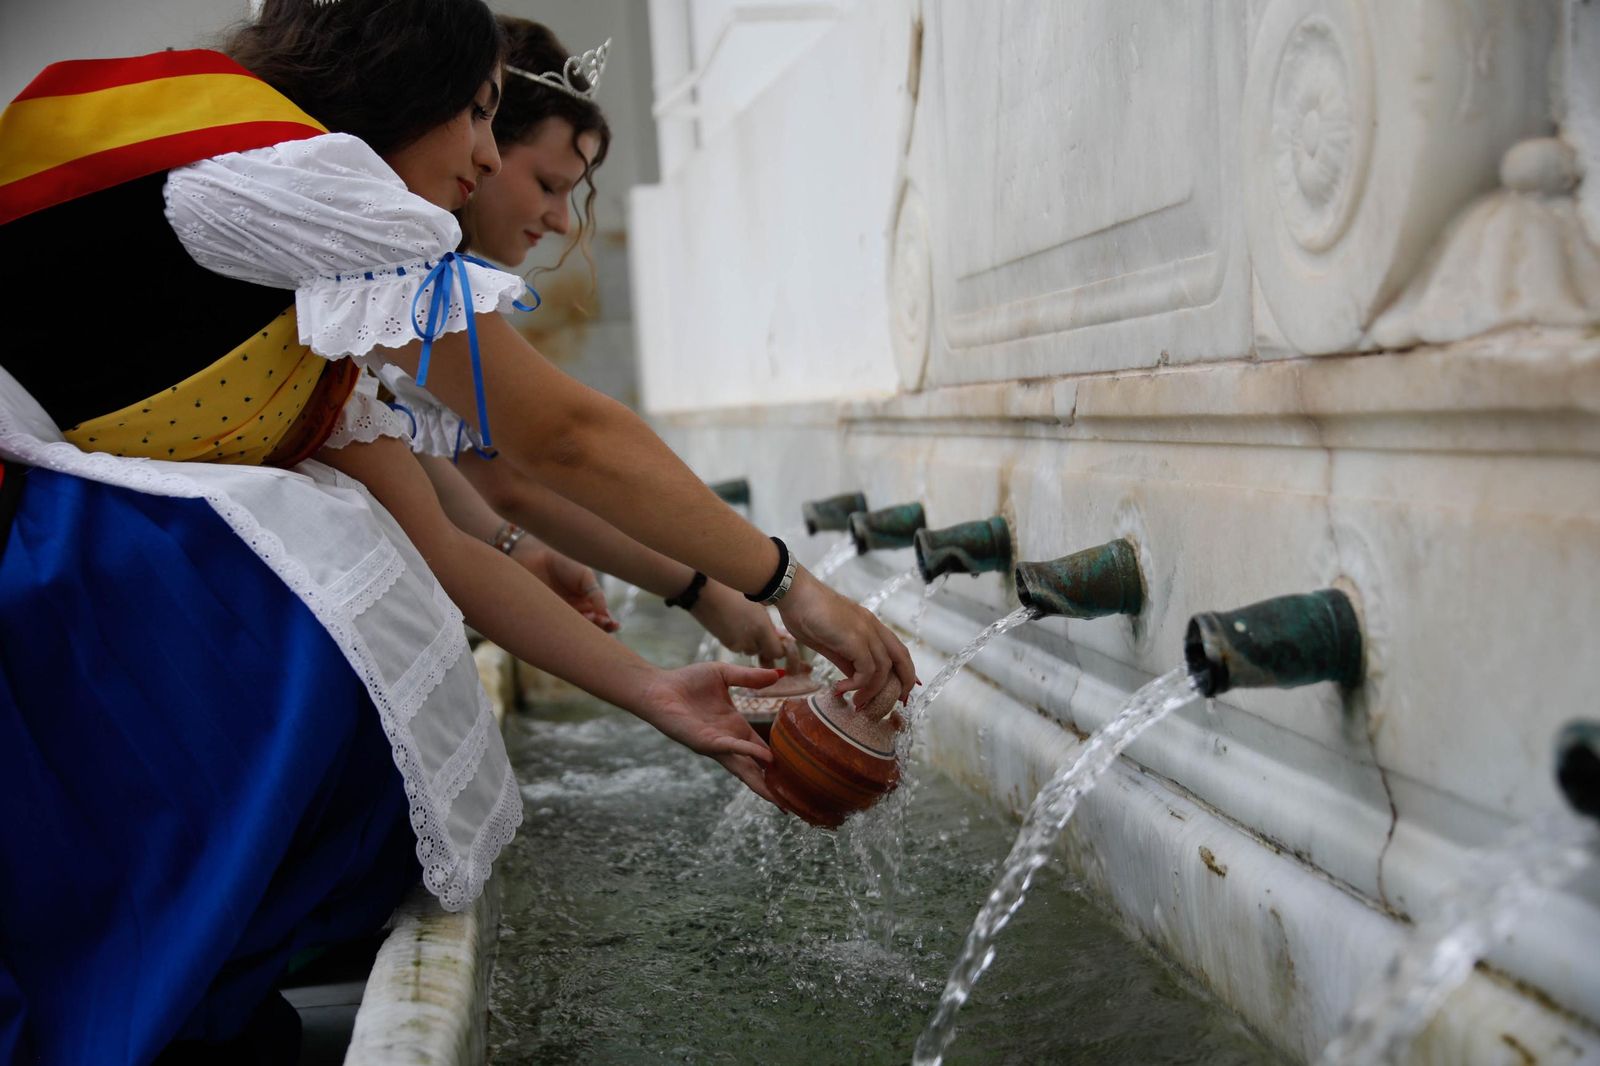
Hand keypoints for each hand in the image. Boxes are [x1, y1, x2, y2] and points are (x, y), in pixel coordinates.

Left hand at [515, 542, 616, 630]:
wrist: (534, 556)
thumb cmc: (563, 563)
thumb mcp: (585, 576)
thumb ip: (596, 594)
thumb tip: (604, 614)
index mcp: (589, 602)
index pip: (602, 618)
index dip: (609, 623)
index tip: (613, 624)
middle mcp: (576, 612)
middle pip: (591, 629)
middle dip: (598, 629)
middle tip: (600, 621)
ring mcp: (561, 617)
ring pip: (575, 632)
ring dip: (584, 630)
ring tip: (587, 618)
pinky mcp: (546, 620)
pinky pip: (557, 630)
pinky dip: (565, 631)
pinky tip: (570, 624)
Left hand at [636, 662, 781, 803]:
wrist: (658, 688)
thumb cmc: (687, 681)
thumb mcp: (725, 674)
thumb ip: (749, 677)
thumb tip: (778, 674)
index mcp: (735, 728)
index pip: (762, 750)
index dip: (779, 762)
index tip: (799, 774)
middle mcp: (728, 742)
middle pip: (755, 769)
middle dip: (772, 787)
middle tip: (793, 804)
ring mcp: (717, 746)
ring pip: (744, 769)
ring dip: (762, 783)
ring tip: (781, 799)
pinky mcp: (704, 742)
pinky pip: (730, 748)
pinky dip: (747, 752)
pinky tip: (764, 757)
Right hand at [690, 580, 787, 662]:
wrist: (705, 591)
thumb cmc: (734, 591)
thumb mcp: (757, 605)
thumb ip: (768, 625)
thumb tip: (780, 636)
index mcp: (762, 628)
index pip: (777, 652)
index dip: (778, 648)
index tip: (777, 639)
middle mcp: (749, 640)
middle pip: (762, 651)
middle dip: (764, 644)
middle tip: (761, 629)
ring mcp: (735, 643)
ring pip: (749, 649)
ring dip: (751, 642)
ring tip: (746, 624)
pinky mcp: (724, 643)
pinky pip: (737, 646)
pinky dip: (739, 640)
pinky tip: (735, 624)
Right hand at [776, 567, 916, 708]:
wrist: (793, 594)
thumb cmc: (805, 614)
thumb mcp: (830, 642)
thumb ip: (845, 659)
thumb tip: (854, 678)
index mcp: (869, 625)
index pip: (897, 649)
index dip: (905, 669)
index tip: (902, 689)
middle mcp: (872, 626)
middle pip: (902, 657)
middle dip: (904, 681)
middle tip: (897, 702)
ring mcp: (865, 631)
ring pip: (884, 668)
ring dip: (873, 690)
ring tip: (857, 702)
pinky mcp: (854, 639)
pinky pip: (867, 670)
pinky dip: (858, 684)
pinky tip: (842, 688)